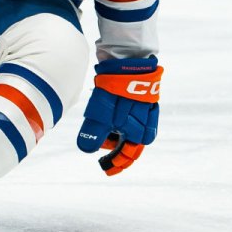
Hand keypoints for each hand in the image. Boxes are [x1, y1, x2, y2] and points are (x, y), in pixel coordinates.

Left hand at [76, 58, 161, 175]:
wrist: (128, 63)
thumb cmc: (116, 91)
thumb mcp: (101, 114)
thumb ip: (94, 133)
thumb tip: (85, 149)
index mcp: (139, 133)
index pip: (128, 156)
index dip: (116, 164)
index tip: (105, 169)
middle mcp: (146, 124)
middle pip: (132, 145)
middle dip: (118, 152)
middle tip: (105, 157)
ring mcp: (146, 111)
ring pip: (133, 131)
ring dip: (120, 136)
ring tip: (106, 137)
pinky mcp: (144, 99)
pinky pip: (135, 117)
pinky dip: (123, 122)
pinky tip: (112, 119)